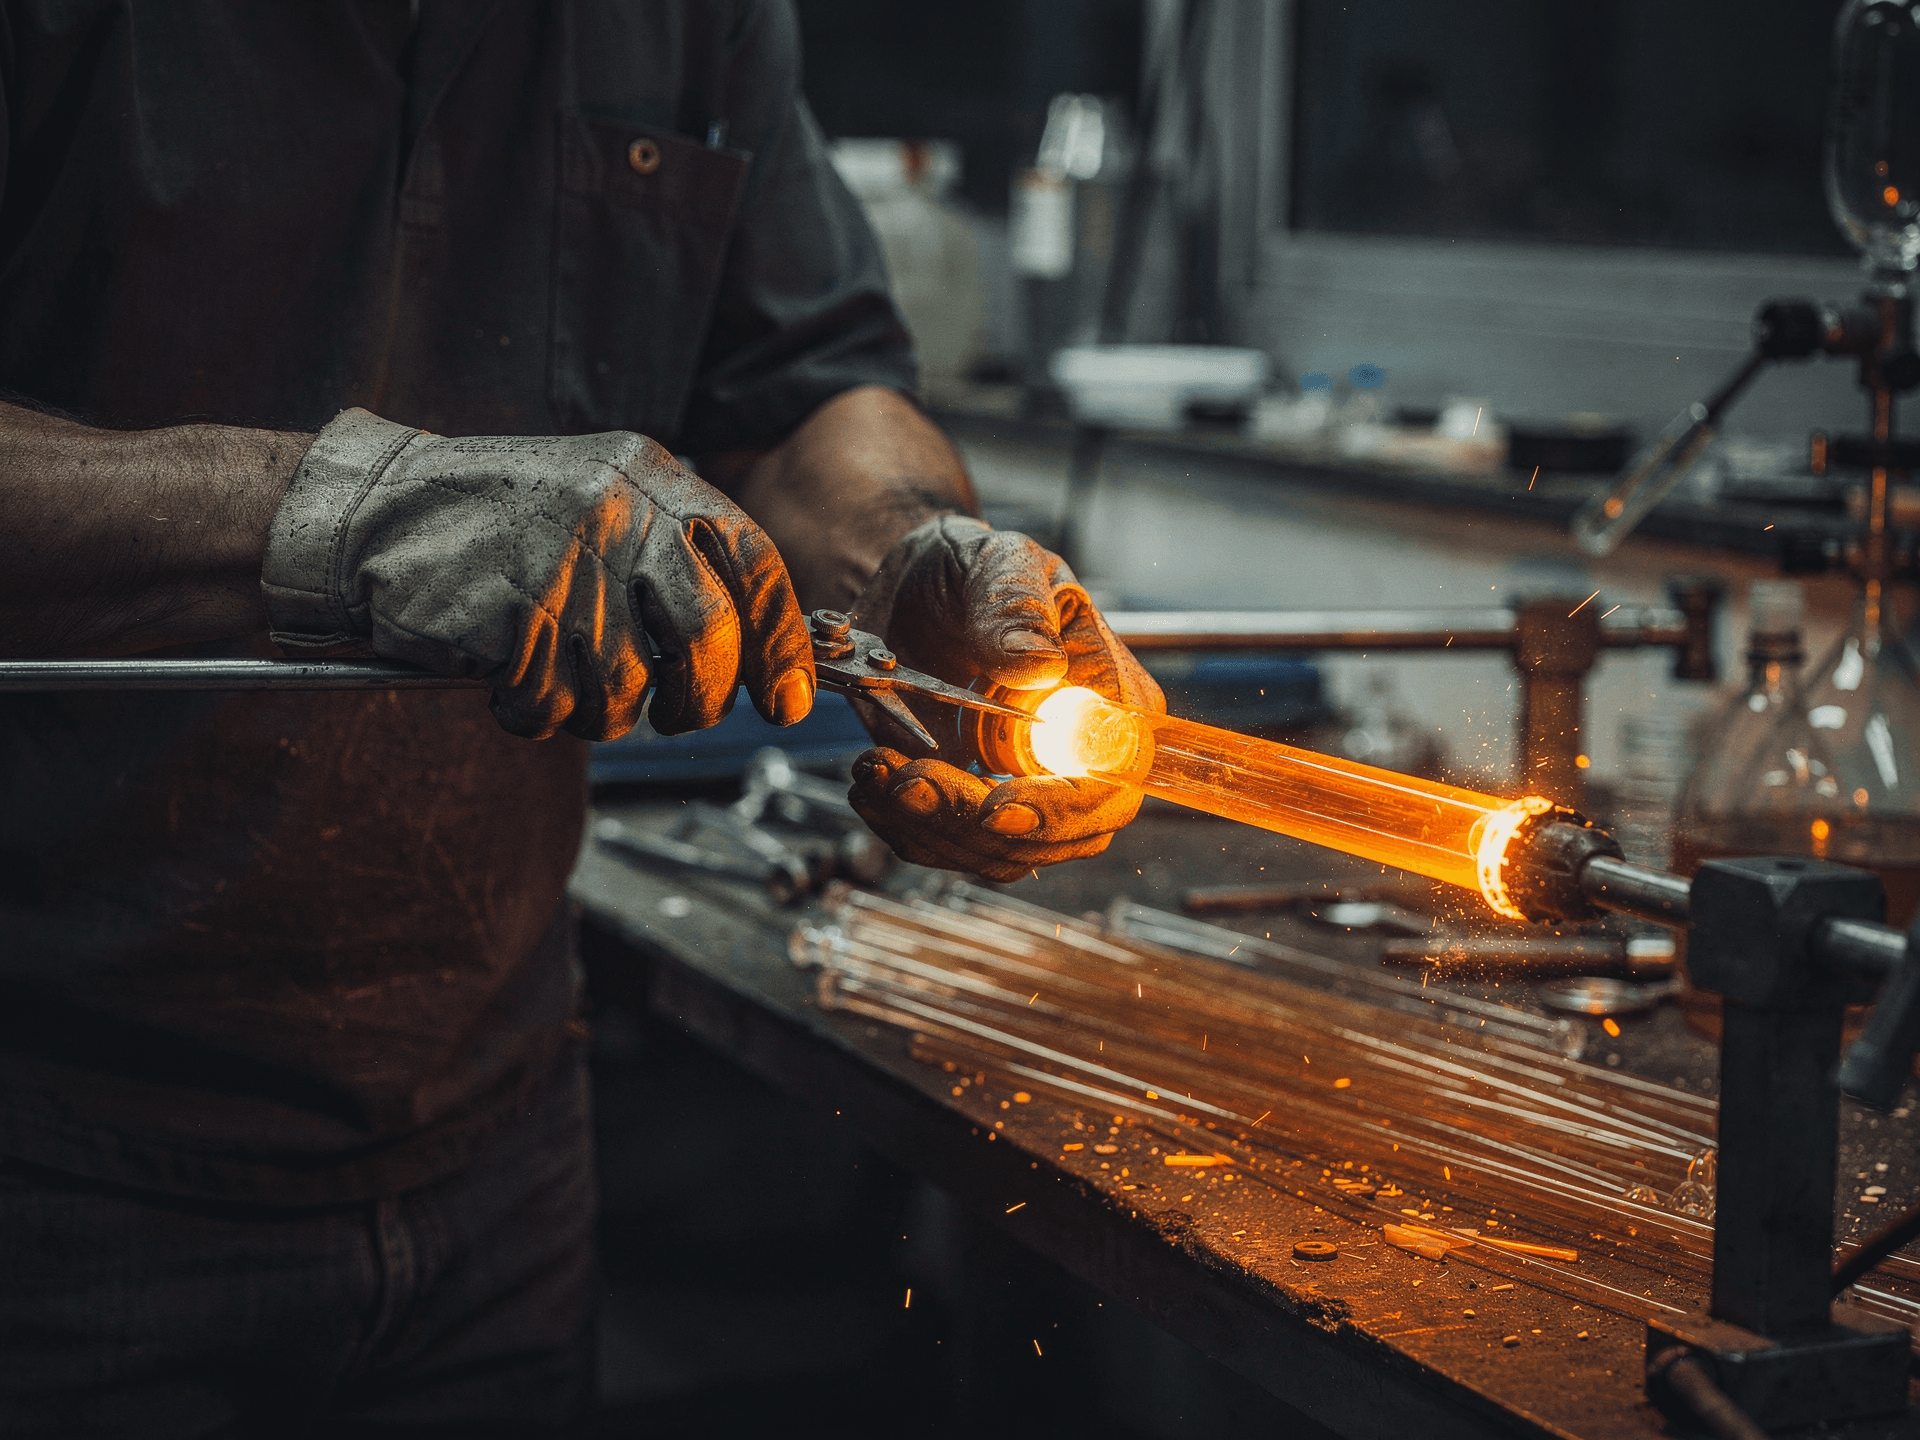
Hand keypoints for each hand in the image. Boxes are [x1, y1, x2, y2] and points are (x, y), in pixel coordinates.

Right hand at [261, 408, 813, 739]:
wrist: (375, 510)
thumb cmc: (499, 523)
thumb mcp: (601, 500)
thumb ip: (674, 556)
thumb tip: (757, 653)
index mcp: (652, 477)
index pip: (754, 563)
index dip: (781, 642)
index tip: (788, 699)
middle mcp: (618, 513)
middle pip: (708, 638)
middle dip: (702, 698)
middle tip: (681, 713)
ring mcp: (566, 564)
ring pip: (627, 689)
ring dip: (593, 706)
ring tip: (554, 669)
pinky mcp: (513, 616)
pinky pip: (552, 706)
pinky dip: (530, 710)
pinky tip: (503, 671)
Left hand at [845, 516, 1162, 879]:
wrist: (914, 591)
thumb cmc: (972, 569)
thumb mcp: (998, 562)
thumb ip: (1017, 606)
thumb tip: (1038, 665)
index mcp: (1111, 700)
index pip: (1113, 782)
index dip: (1061, 808)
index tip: (997, 807)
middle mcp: (1079, 758)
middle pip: (1058, 838)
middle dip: (976, 825)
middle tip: (908, 780)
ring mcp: (1027, 788)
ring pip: (999, 855)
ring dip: (930, 828)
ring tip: (876, 769)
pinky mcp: (974, 804)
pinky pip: (950, 847)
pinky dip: (904, 827)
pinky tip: (871, 782)